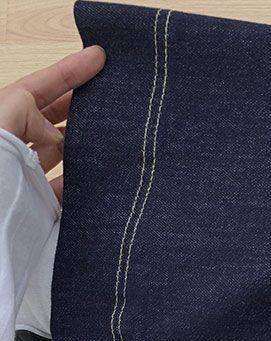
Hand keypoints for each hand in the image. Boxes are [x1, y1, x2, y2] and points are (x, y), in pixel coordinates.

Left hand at [0, 46, 104, 202]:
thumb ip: (26, 111)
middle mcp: (17, 143)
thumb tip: (55, 133)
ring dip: (85, 147)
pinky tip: (98, 182)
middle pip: (54, 117)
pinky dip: (82, 186)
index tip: (99, 57)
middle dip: (81, 107)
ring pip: (63, 153)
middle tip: (110, 98)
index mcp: (5, 116)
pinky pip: (66, 191)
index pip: (43, 86)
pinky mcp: (39, 204)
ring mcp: (28, 173)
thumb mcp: (2, 120)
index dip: (71, 70)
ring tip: (110, 142)